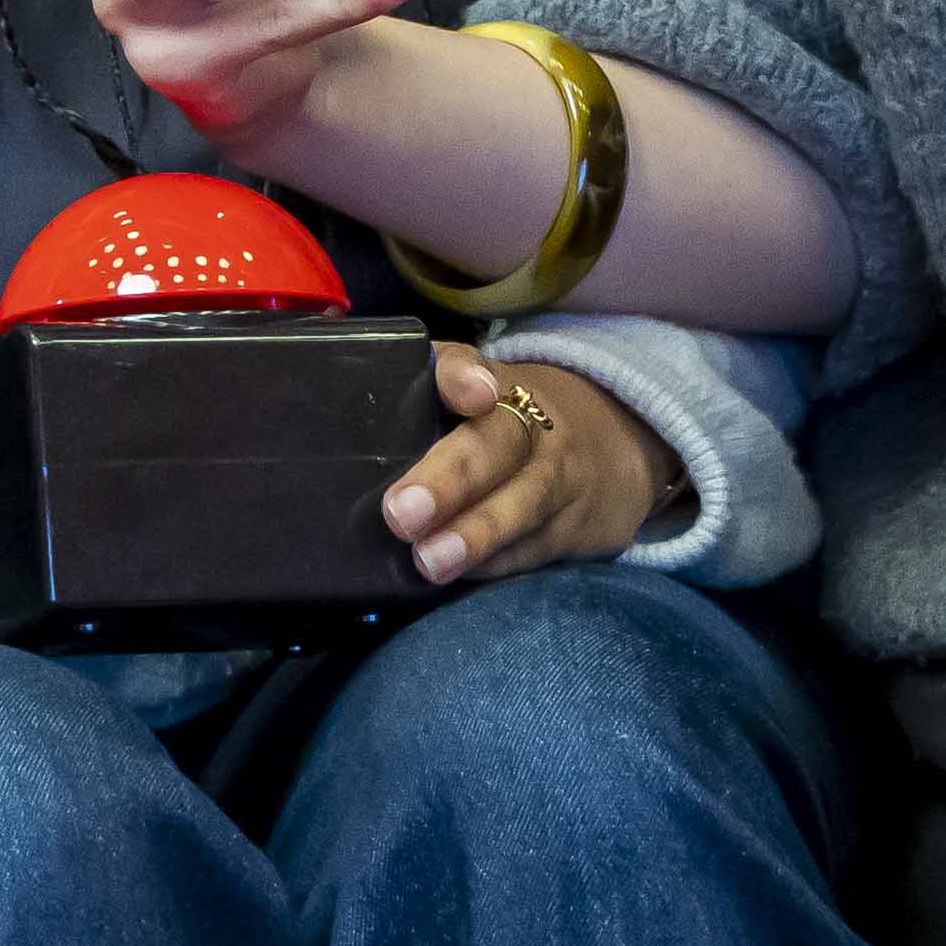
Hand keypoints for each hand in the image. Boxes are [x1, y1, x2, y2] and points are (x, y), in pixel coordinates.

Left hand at [383, 348, 667, 586]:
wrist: (618, 437)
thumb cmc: (503, 422)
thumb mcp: (471, 394)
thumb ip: (412, 396)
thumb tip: (328, 386)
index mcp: (491, 382)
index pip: (471, 367)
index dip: (465, 377)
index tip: (470, 393)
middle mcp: (532, 422)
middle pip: (498, 443)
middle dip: (452, 479)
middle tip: (401, 514)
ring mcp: (561, 475)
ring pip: (524, 502)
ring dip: (476, 535)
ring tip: (431, 561)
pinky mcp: (579, 525)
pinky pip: (537, 546)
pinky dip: (498, 564)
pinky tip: (463, 578)